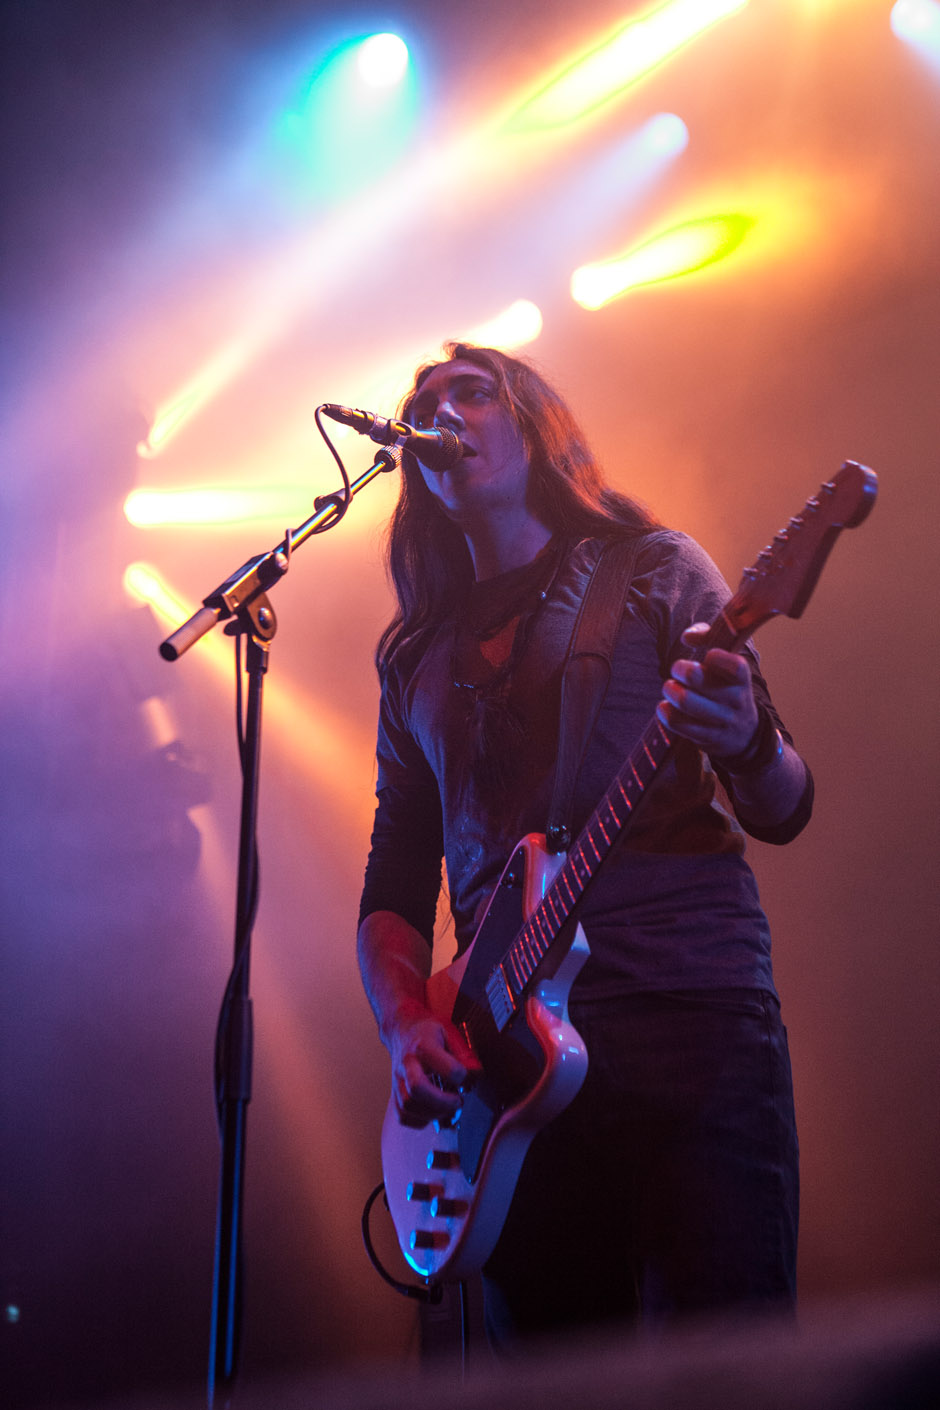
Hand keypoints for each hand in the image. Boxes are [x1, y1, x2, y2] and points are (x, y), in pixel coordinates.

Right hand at [388, 1010, 479, 1127]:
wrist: (402, 1030)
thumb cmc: (428, 1032)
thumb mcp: (450, 1031)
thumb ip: (464, 1051)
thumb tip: (475, 1072)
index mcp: (424, 1045)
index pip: (446, 1067)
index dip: (461, 1076)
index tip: (465, 1077)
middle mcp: (408, 1063)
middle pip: (417, 1088)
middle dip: (443, 1102)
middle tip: (458, 1101)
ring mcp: (398, 1079)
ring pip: (408, 1106)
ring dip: (433, 1113)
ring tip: (448, 1108)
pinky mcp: (395, 1092)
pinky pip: (402, 1116)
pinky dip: (420, 1121)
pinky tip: (433, 1113)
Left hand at [655, 622, 759, 760]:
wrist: (746, 736)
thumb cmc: (728, 690)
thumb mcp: (728, 667)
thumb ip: (710, 641)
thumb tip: (687, 635)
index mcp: (742, 680)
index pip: (736, 667)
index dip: (717, 658)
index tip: (707, 656)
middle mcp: (735, 701)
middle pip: (700, 681)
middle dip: (681, 669)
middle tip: (677, 669)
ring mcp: (722, 721)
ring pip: (687, 702)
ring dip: (670, 690)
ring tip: (668, 687)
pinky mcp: (707, 739)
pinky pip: (679, 724)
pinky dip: (665, 713)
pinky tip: (664, 707)